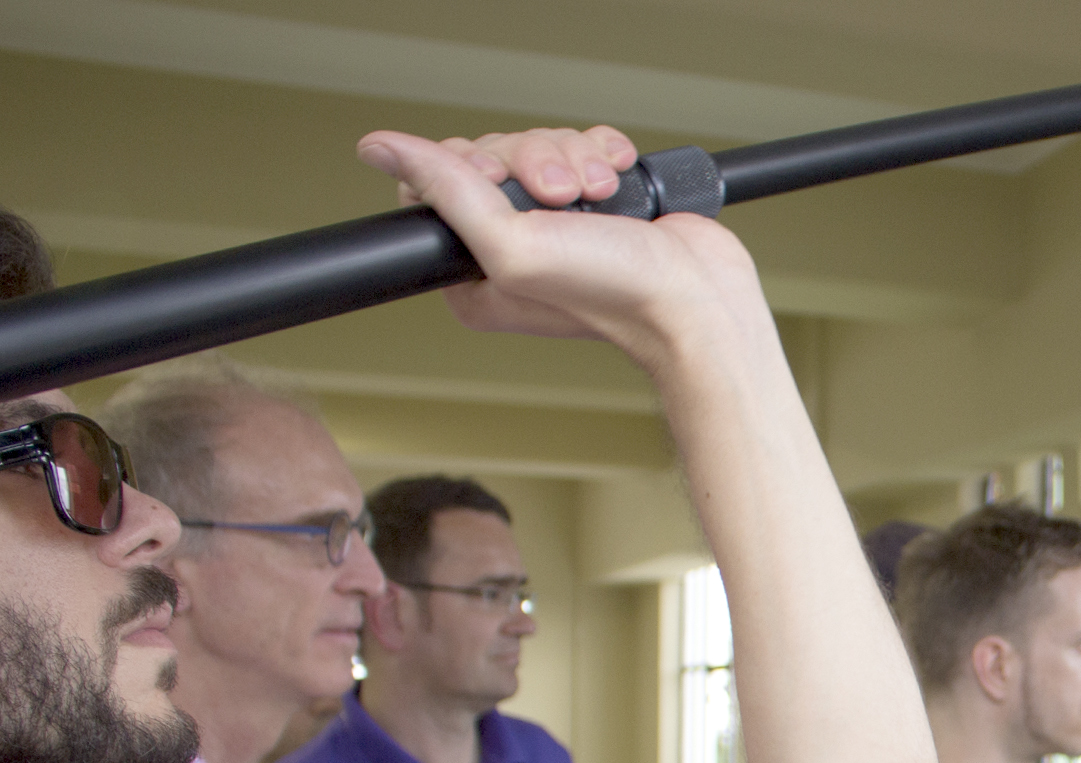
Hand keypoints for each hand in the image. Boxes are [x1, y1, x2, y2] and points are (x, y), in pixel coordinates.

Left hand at [352, 126, 766, 368]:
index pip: (439, 185)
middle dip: (534, 163)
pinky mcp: (600, 202)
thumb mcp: (513, 246)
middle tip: (565, 199)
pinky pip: (584, 144)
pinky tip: (619, 179)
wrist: (698, 300)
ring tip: (600, 195)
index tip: (509, 190)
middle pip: (493, 156)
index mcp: (474, 274)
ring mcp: (559, 224)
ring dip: (575, 158)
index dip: (473, 167)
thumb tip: (381, 147)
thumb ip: (446, 193)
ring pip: (541, 146)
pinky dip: (604, 151)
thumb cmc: (615, 296)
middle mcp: (513, 247)